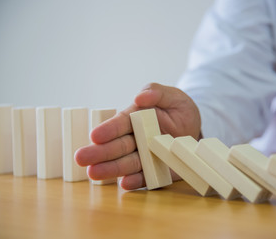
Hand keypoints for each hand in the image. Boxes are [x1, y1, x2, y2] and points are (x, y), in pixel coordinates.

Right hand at [75, 83, 201, 189]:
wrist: (195, 129)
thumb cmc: (180, 110)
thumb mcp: (173, 96)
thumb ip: (156, 92)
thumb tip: (140, 97)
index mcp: (137, 118)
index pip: (121, 124)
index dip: (108, 130)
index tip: (95, 135)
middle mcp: (138, 139)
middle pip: (118, 146)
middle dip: (100, 152)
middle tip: (80, 158)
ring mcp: (146, 156)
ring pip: (127, 163)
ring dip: (111, 169)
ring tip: (93, 173)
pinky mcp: (157, 171)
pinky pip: (145, 177)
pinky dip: (136, 181)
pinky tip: (124, 184)